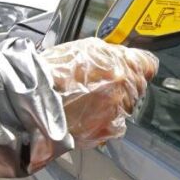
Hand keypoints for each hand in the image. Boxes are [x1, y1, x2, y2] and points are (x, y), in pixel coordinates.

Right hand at [40, 38, 157, 147]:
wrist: (31, 99)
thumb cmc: (50, 73)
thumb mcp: (84, 49)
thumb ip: (110, 54)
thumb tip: (124, 56)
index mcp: (119, 62)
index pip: (147, 64)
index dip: (139, 67)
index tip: (135, 70)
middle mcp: (123, 85)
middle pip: (137, 87)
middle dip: (124, 87)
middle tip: (100, 88)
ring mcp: (117, 109)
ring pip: (126, 108)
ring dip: (113, 106)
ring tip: (87, 104)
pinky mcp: (108, 129)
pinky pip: (115, 127)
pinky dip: (104, 124)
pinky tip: (86, 117)